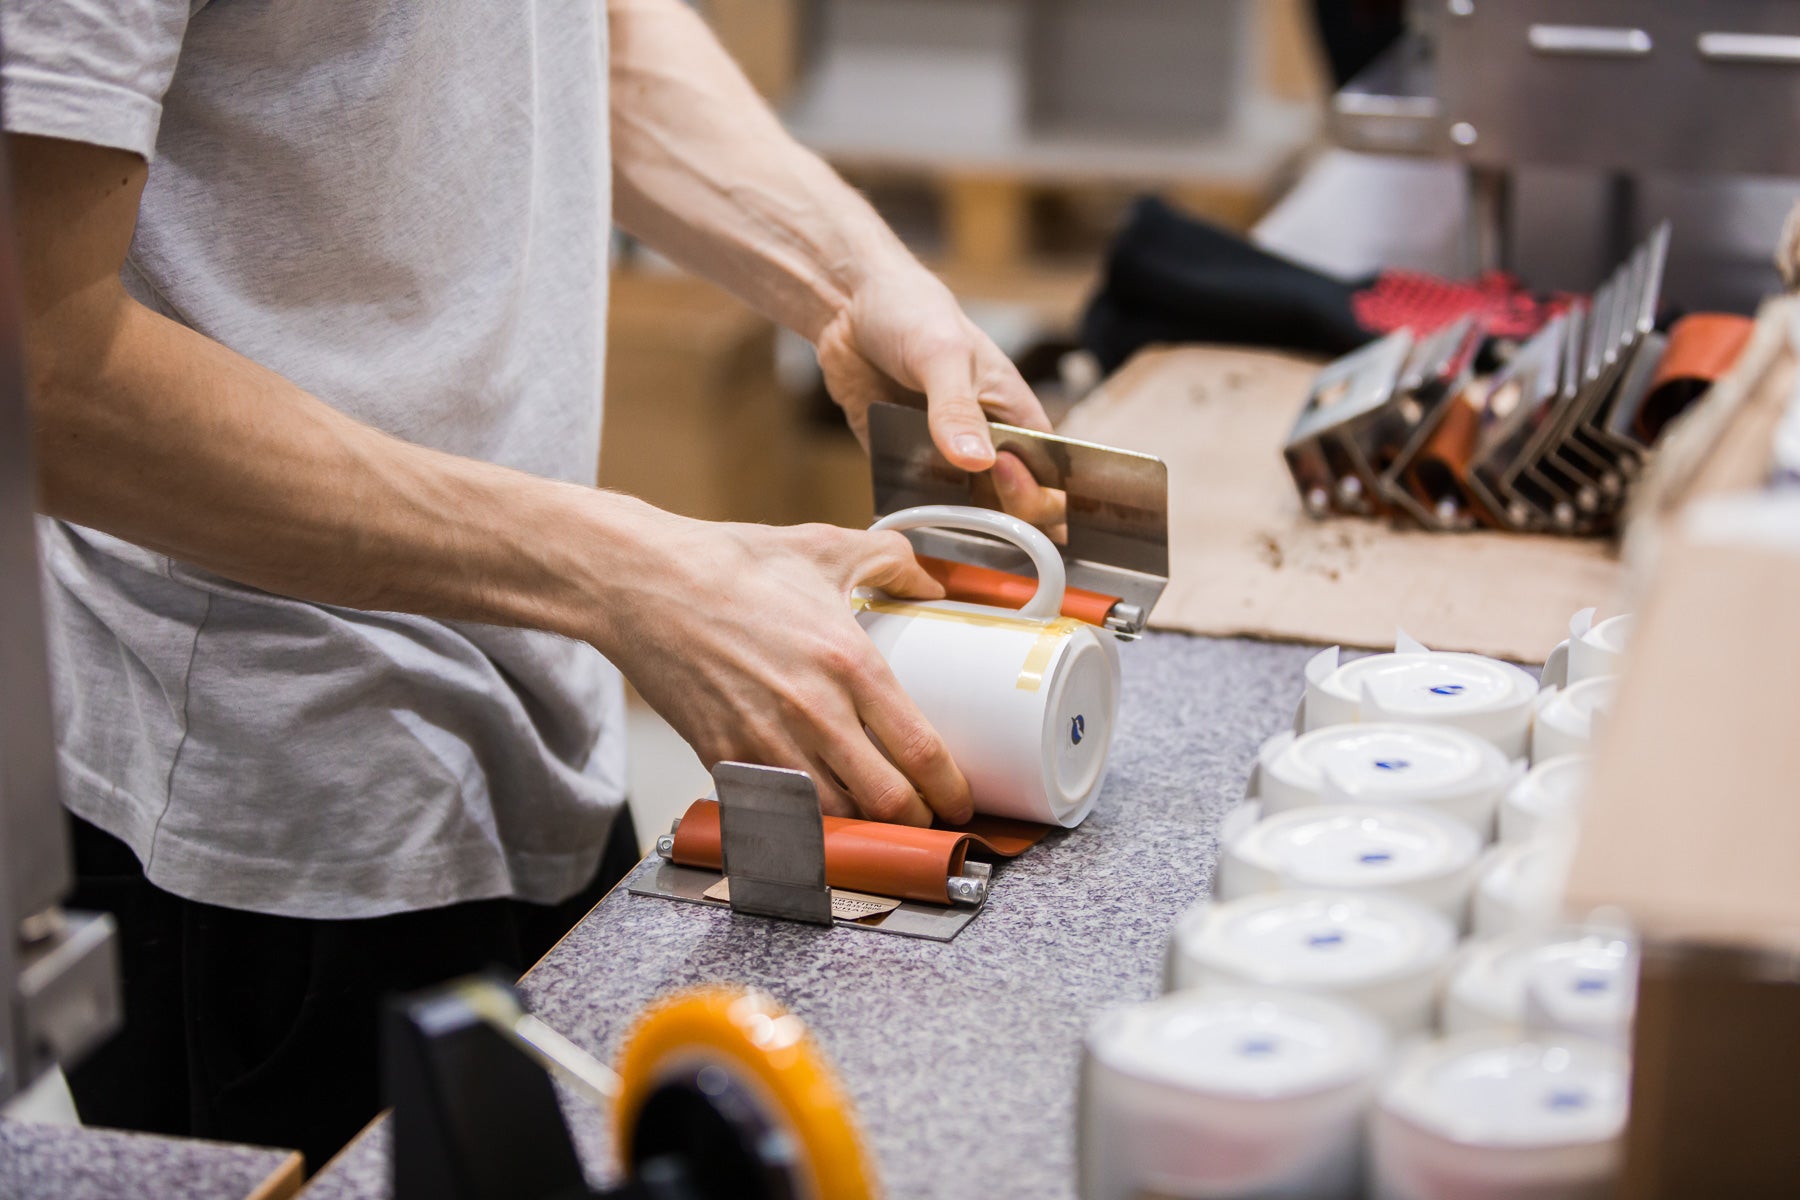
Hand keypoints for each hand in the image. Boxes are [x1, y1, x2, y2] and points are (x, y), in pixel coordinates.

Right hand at [600, 506, 973, 825]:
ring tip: (874, 818)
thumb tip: (931, 585)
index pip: (921, 751)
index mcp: (849, 663)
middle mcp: (813, 712)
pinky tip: (815, 811)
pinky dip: (801, 821)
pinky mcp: (723, 758)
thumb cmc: (730, 564)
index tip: (961, 799)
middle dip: (915, 821)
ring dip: (861, 827)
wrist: (643, 582)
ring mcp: (765, 742)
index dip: (952, 790)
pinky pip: (775, 811)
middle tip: (925, 817)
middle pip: (886, 803)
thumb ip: (892, 561)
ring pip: (834, 819)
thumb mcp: (826, 547)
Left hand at [815, 266, 1066, 530]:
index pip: (1048, 477)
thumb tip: (977, 461)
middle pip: (1010, 507)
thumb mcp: (942, 355)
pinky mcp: (905, 464)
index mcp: (1017, 418)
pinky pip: (915, 503)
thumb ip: (957, 408)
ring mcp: (946, 459)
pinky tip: (905, 520)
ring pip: (963, 514)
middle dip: (997, 520)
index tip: (1000, 477)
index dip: (1036, 493)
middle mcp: (988, 445)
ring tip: (937, 526)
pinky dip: (912, 515)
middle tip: (968, 510)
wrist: (850, 307)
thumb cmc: (915, 313)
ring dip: (952, 526)